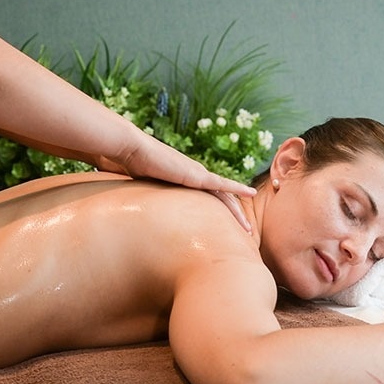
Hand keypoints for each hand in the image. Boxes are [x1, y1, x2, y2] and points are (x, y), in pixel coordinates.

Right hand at [100, 132, 256, 229]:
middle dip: (234, 218)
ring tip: (249, 229)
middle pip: (221, 200)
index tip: (227, 229)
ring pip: (225, 196)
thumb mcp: (145, 191)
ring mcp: (197, 175)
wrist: (132, 150)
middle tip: (245, 234)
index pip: (208, 200)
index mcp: (185, 182)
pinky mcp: (196, 175)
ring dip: (238, 213)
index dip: (220, 214)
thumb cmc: (132, 168)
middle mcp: (194, 177)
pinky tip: (251, 192)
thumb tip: (138, 217)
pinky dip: (237, 189)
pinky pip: (222, 185)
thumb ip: (150, 200)